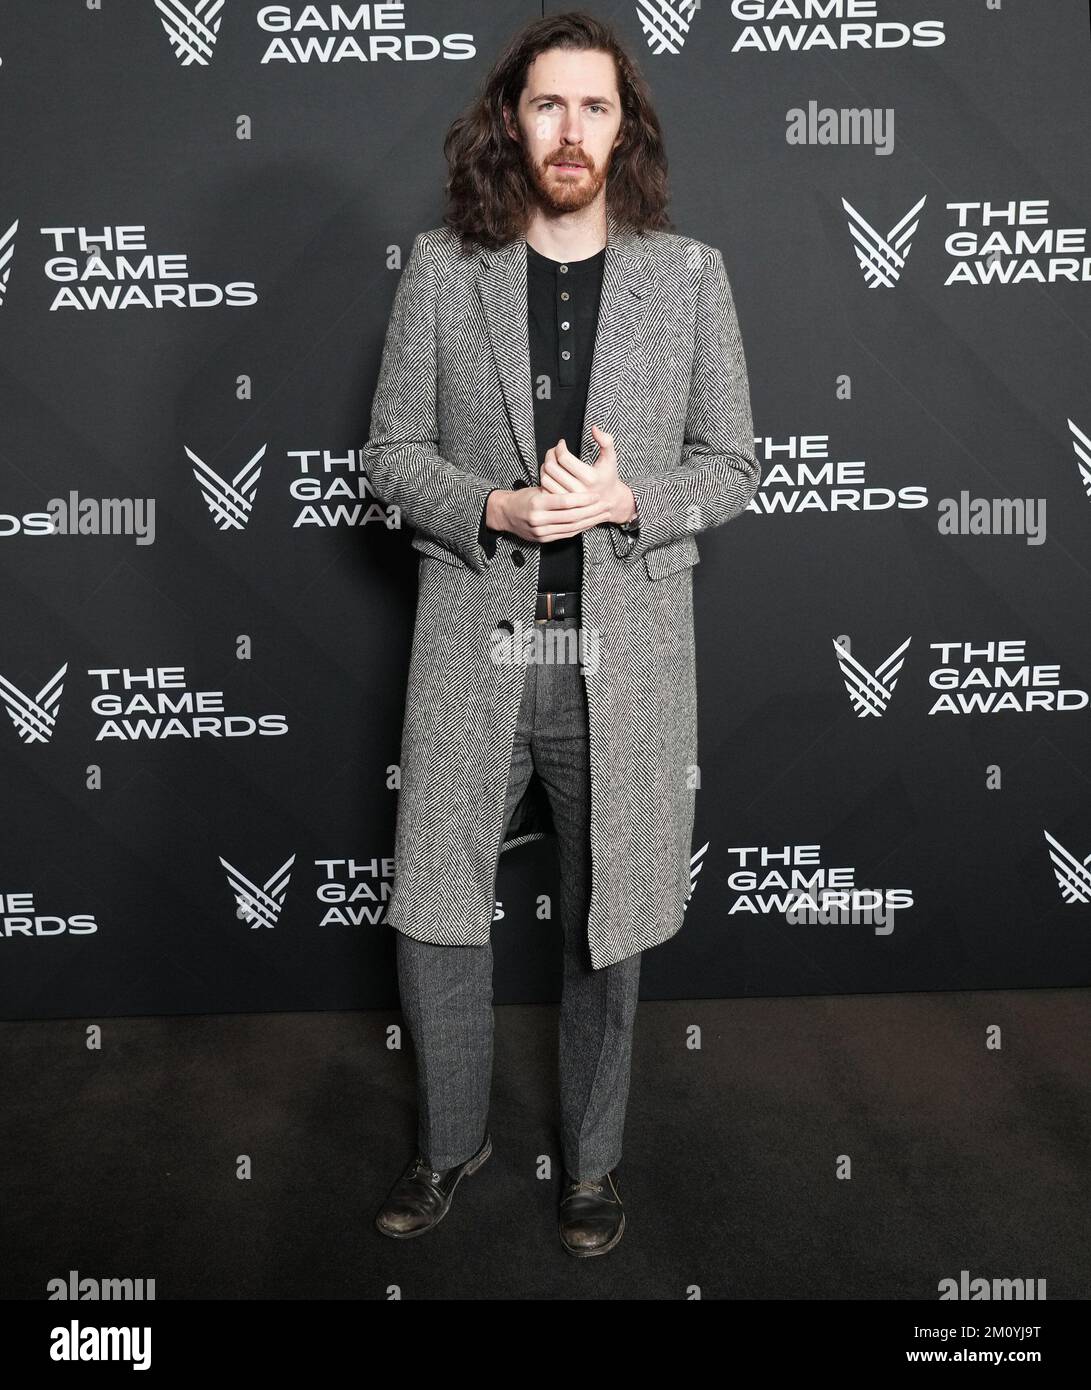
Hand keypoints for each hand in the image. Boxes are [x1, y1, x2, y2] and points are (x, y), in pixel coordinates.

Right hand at [486, 481, 611, 542]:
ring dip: (590, 522)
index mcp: (537, 503)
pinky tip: (591, 523)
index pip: (565, 502)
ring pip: (571, 527)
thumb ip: (555, 491)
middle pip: (571, 517)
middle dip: (591, 512)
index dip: (583, 499)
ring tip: (603, 515)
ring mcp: (541, 532)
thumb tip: (579, 491)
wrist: (505, 514)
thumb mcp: (537, 488)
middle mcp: (538, 519)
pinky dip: (580, 528)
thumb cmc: (523, 497)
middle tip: (606, 505)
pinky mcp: (543, 539)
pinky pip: (566, 534)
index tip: (596, 495)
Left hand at [541, 426, 636, 524]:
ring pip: (545, 478)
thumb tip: (594, 428)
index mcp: (590, 477)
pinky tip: (551, 473)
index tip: (561, 443)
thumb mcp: (611, 458)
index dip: (559, 446)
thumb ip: (606, 441)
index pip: (564, 457)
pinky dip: (544, 478)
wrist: (609, 500)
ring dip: (545, 465)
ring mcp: (569, 500)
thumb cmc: (608, 475)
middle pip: (552, 467)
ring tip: (551, 460)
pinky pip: (544, 489)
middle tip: (553, 450)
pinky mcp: (561, 505)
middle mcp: (579, 490)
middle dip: (550, 454)